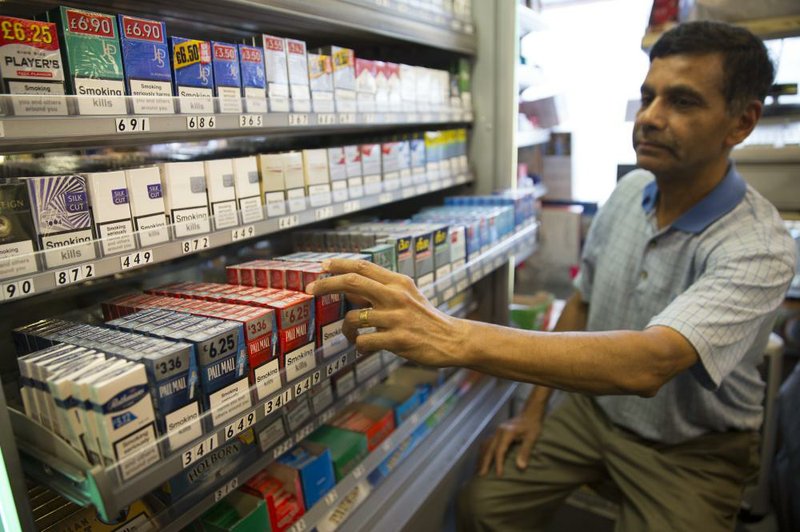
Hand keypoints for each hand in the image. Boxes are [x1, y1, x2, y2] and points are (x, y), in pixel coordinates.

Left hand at [306, 259, 464, 366]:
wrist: (452, 339)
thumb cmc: (425, 318)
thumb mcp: (408, 295)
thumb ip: (382, 290)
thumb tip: (350, 287)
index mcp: (398, 283)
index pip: (363, 267)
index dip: (339, 265)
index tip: (321, 266)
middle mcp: (396, 296)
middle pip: (352, 282)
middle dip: (327, 284)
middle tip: (311, 289)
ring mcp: (397, 318)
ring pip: (353, 318)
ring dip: (346, 329)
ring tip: (351, 336)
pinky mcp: (398, 340)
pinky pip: (364, 342)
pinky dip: (359, 346)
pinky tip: (365, 348)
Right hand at [478, 415, 541, 476]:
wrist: (530, 413)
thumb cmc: (533, 425)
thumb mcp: (532, 438)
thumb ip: (525, 451)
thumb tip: (520, 467)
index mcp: (507, 432)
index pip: (500, 450)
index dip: (498, 463)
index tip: (499, 475)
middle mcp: (499, 431)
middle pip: (489, 449)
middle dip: (485, 462)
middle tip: (481, 475)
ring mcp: (497, 431)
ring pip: (486, 445)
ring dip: (483, 457)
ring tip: (480, 469)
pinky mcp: (497, 432)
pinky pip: (487, 443)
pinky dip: (484, 452)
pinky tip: (483, 458)